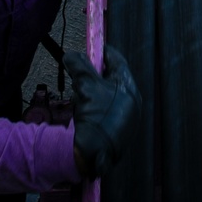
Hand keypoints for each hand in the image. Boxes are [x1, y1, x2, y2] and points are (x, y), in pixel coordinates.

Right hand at [65, 46, 140, 179]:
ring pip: (105, 95)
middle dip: (94, 74)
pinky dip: (92, 106)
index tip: (94, 47)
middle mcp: (131, 104)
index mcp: (130, 90)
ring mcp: (124, 120)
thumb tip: (71, 55)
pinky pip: (103, 110)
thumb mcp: (86, 86)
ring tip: (80, 95)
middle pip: (111, 79)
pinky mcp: (115, 132)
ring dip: (90, 91)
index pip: (119, 63)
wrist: (92, 155)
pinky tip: (83, 112)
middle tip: (80, 72)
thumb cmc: (95, 117)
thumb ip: (80, 66)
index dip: (105, 53)